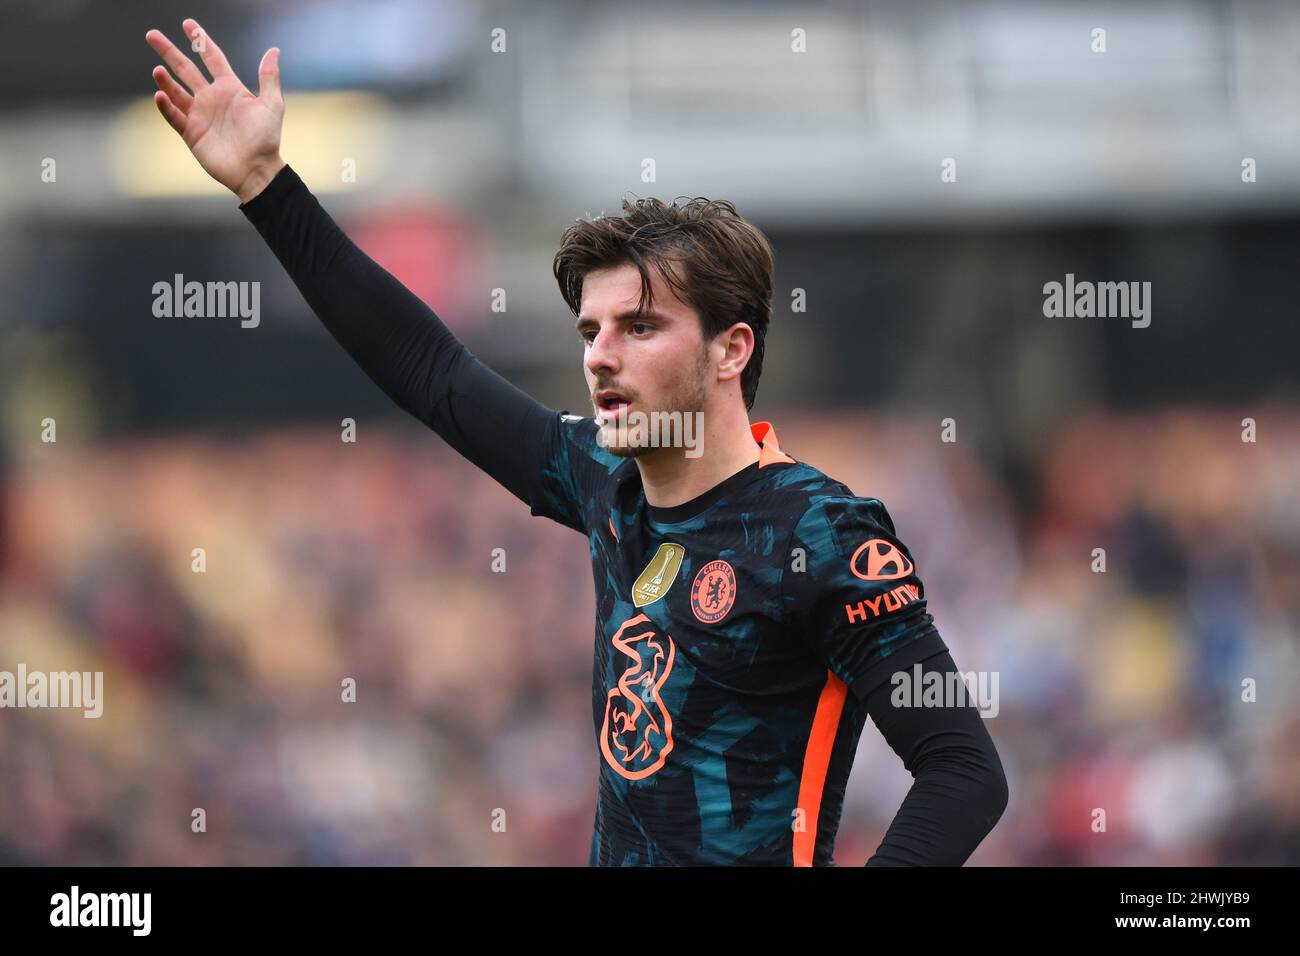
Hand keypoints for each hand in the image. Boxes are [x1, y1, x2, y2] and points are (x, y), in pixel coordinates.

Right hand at [146, 18, 285, 201]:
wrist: (257, 169)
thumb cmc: (266, 138)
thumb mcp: (271, 104)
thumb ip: (268, 76)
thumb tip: (273, 50)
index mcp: (230, 88)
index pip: (212, 58)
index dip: (200, 40)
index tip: (188, 24)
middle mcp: (212, 99)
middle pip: (186, 69)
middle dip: (169, 52)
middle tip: (152, 35)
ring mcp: (200, 115)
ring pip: (176, 91)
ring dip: (165, 80)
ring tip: (157, 69)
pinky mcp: (191, 133)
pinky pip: (174, 116)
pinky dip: (166, 106)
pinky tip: (160, 95)